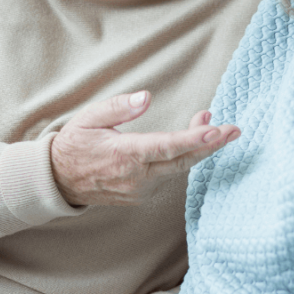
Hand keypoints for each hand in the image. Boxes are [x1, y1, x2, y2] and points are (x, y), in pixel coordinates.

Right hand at [51, 91, 239, 206]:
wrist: (58, 179)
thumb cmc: (75, 143)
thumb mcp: (90, 117)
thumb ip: (119, 107)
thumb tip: (146, 97)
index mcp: (124, 155)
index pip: (167, 147)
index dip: (194, 139)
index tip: (216, 130)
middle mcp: (136, 177)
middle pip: (183, 162)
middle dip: (211, 145)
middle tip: (235, 130)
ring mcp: (140, 190)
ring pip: (178, 169)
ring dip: (197, 148)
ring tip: (212, 125)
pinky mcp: (141, 195)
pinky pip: (168, 176)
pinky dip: (182, 159)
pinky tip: (190, 143)